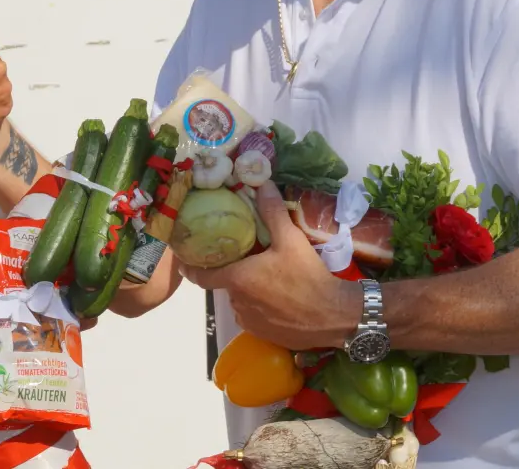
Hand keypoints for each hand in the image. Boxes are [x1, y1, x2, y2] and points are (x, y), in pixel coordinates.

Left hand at [177, 184, 359, 351]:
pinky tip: (278, 298)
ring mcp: (249, 321)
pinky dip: (259, 307)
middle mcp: (236, 302)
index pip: (201, 276)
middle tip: (248, 258)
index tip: (184, 260)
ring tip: (268, 277)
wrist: (333, 317)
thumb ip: (273, 212)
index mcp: (237, 279)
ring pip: (241, 301)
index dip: (191, 267)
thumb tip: (263, 184)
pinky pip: (253, 316)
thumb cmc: (307, 277)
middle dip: (233, 272)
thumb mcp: (291, 240)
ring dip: (248, 290)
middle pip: (227, 284)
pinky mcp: (263, 334)